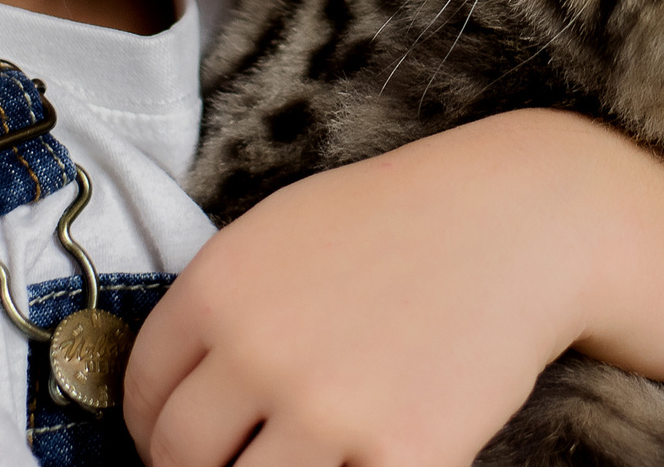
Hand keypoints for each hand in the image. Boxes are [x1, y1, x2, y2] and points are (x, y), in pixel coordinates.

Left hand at [124, 110, 612, 466]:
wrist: (521, 220)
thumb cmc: (402, 220)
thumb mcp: (284, 230)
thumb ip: (220, 306)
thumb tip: (168, 397)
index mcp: (220, 286)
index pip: (142, 394)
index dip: (153, 427)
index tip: (178, 439)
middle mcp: (260, 351)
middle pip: (181, 458)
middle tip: (236, 459)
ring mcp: (330, 410)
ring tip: (300, 457)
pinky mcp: (402, 455)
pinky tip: (357, 460)